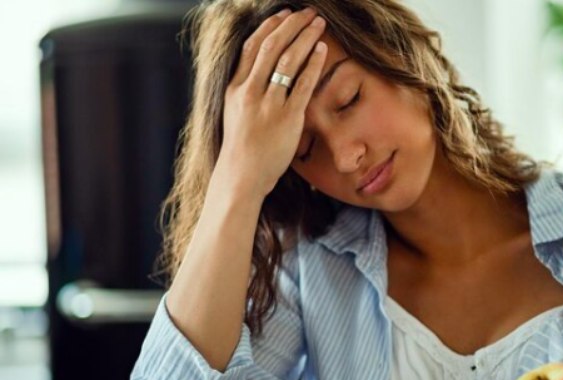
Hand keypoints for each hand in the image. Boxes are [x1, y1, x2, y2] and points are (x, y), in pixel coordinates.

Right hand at [216, 8, 326, 199]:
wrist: (242, 175)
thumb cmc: (242, 146)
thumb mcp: (234, 111)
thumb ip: (245, 89)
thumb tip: (260, 70)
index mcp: (235, 86)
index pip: (252, 46)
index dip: (270, 26)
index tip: (285, 14)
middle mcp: (249, 91)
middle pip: (272, 46)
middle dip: (292, 24)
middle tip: (309, 12)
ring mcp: (268, 104)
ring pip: (288, 60)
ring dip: (305, 37)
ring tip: (319, 23)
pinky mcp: (287, 118)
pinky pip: (302, 84)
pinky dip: (313, 63)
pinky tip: (322, 50)